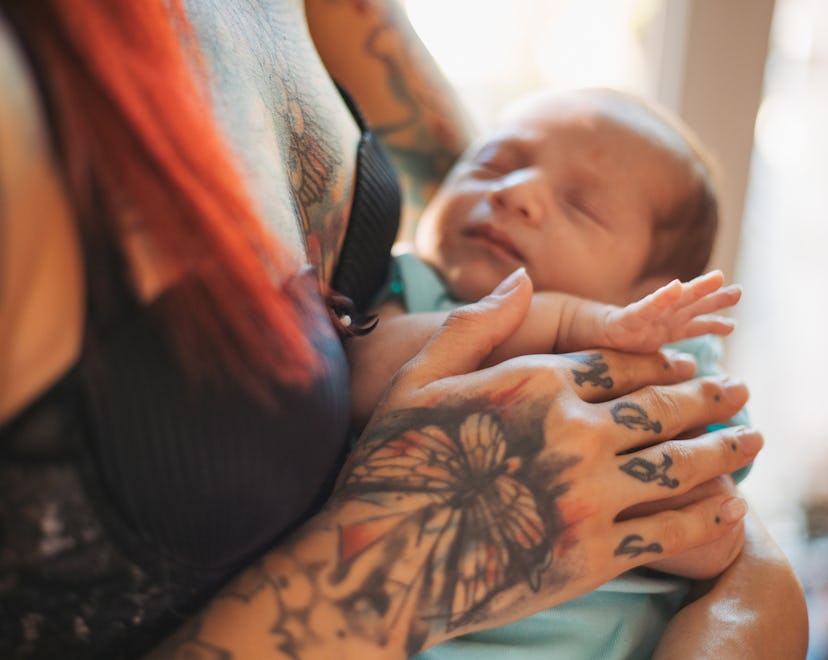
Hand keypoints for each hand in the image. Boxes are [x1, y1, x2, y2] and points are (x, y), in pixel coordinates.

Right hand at [332, 268, 760, 651]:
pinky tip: (726, 507)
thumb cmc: (398, 463)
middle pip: (662, 407)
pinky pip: (669, 530)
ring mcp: (587, 496)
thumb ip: (475, 324)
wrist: (388, 561)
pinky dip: (706, 516)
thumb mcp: (421, 379)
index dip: (662, 361)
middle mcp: (571, 434)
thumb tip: (520, 276)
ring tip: (751, 440)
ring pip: (679, 464)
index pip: (620, 362)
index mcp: (534, 385)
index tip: (689, 362)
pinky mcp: (592, 555)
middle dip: (709, 396)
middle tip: (739, 390)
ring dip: (725, 449)